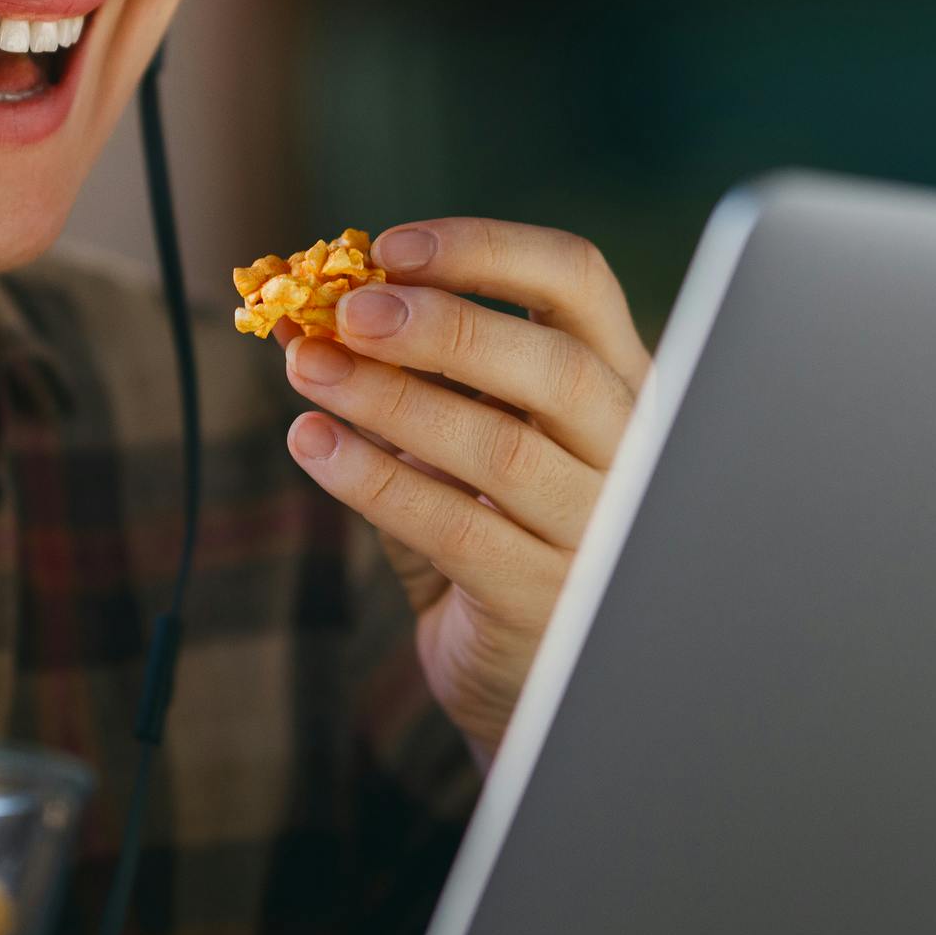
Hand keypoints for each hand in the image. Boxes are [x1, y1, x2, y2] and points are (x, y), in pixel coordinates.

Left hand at [277, 219, 650, 752]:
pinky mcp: (545, 602)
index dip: (487, 251)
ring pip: (500, 450)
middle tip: (347, 309)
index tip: (391, 247)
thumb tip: (317, 310)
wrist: (532, 687)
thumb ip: (425, 381)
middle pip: (555, 366)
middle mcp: (628, 451)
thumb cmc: (498, 538)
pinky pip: (454, 531)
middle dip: (445, 326)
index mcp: (618, 382)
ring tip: (307, 367)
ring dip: (391, 398)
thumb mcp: (471, 443)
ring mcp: (597, 533)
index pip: (578, 286)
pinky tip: (313, 443)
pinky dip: (374, 480)